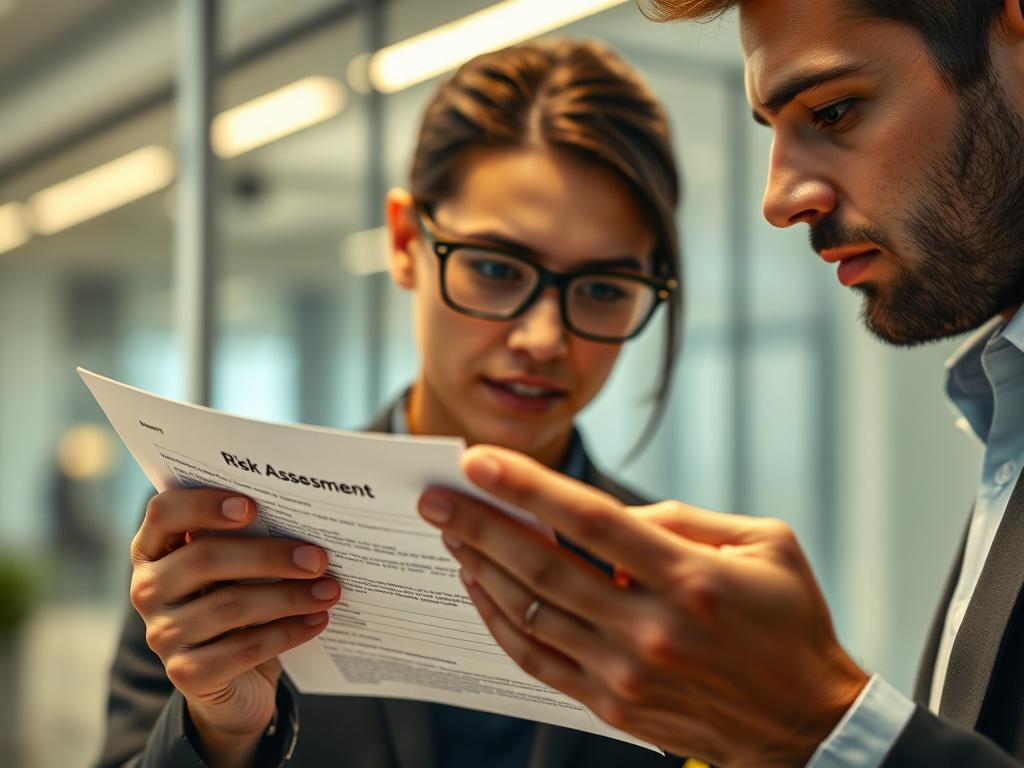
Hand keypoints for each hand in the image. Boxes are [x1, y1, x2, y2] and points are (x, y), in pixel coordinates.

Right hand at [130, 489, 340, 766]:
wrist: (234, 681)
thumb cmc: (238, 601)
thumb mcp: (237, 568)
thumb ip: (249, 539)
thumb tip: (306, 520)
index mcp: (155, 549)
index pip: (164, 512)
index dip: (203, 505)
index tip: (252, 507)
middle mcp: (148, 589)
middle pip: (204, 559)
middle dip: (269, 556)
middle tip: (318, 559)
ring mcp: (162, 634)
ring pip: (230, 606)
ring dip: (289, 596)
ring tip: (330, 591)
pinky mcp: (187, 674)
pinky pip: (243, 648)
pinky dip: (287, 632)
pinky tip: (318, 620)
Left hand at [417, 446, 867, 767]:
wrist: (802, 724)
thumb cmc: (789, 623)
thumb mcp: (767, 544)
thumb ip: (685, 520)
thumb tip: (615, 517)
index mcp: (689, 578)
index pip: (591, 520)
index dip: (529, 487)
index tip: (479, 460)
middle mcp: (650, 627)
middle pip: (543, 566)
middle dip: (479, 525)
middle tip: (435, 496)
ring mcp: (626, 672)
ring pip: (530, 613)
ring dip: (481, 569)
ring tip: (449, 534)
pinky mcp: (613, 705)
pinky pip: (538, 660)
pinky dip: (501, 621)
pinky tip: (479, 588)